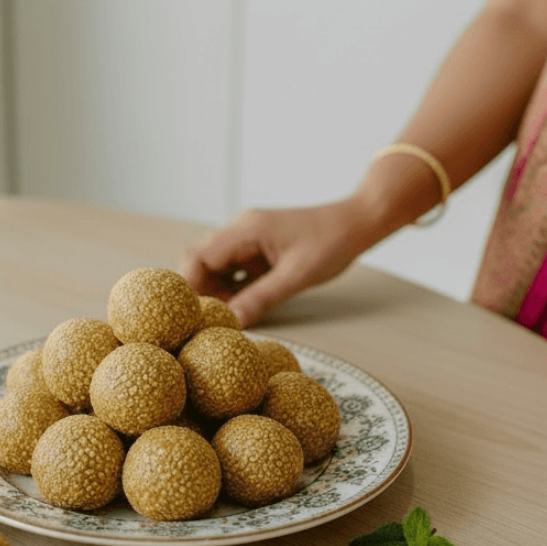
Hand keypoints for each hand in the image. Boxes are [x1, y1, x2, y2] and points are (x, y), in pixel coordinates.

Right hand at [181, 200, 377, 327]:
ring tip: (227, 318)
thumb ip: (261, 298)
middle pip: (201, 262)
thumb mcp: (296, 275)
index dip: (190, 287)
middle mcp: (240, 231)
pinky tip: (241, 308)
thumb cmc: (331, 242)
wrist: (356, 223)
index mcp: (245, 230)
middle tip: (209, 321)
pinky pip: (234, 271)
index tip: (193, 314)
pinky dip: (233, 290)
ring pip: (216, 268)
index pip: (198, 257)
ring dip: (217, 293)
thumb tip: (232, 322)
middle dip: (201, 292)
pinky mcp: (257, 250)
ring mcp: (248, 240)